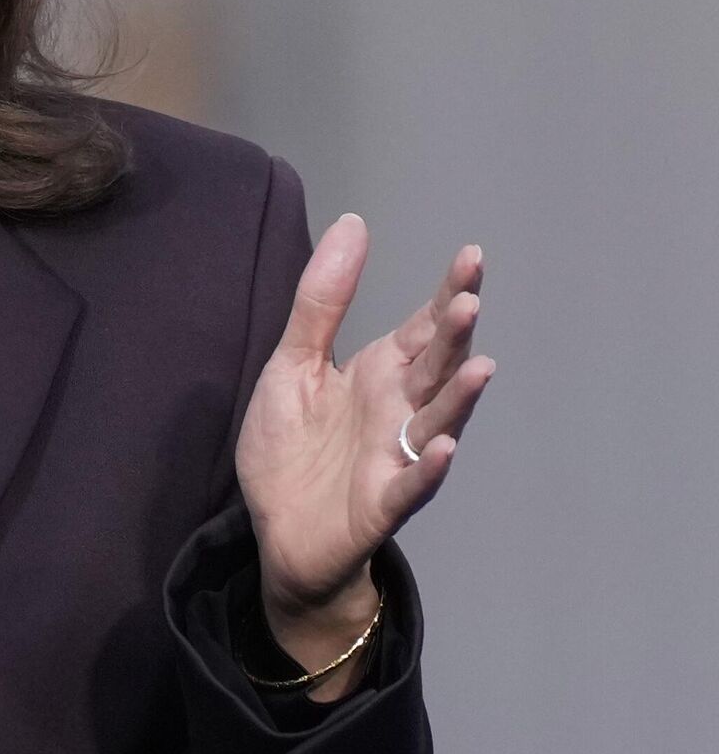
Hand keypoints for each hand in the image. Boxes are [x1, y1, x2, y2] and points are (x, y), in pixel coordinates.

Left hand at [235, 214, 493, 680]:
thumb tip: (354, 224)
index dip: (447, 295)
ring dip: (458, 397)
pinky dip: (428, 468)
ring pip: (436, 423)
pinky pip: (409, 486)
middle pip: (436, 368)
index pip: (422, 329)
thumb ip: (323, 302)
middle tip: (471, 299)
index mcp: (380, 376)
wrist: (278, 533)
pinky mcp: (379, 504)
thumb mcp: (294, 364)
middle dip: (455, 337)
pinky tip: (443, 447)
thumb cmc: (293, 447)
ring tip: (480, 366)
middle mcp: (399, 413)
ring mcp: (394, 459)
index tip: (471, 256)